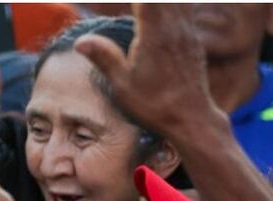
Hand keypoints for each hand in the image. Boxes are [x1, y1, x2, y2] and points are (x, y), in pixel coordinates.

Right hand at [73, 4, 215, 136]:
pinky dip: (173, 1)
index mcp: (155, 36)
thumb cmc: (154, 105)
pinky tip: (165, 6)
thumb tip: (81, 40)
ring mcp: (186, 31)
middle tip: (132, 0)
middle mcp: (174, 28)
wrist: (190, 117)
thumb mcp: (122, 86)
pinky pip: (185, 6)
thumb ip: (104, 57)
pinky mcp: (191, 37)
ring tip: (145, 3)